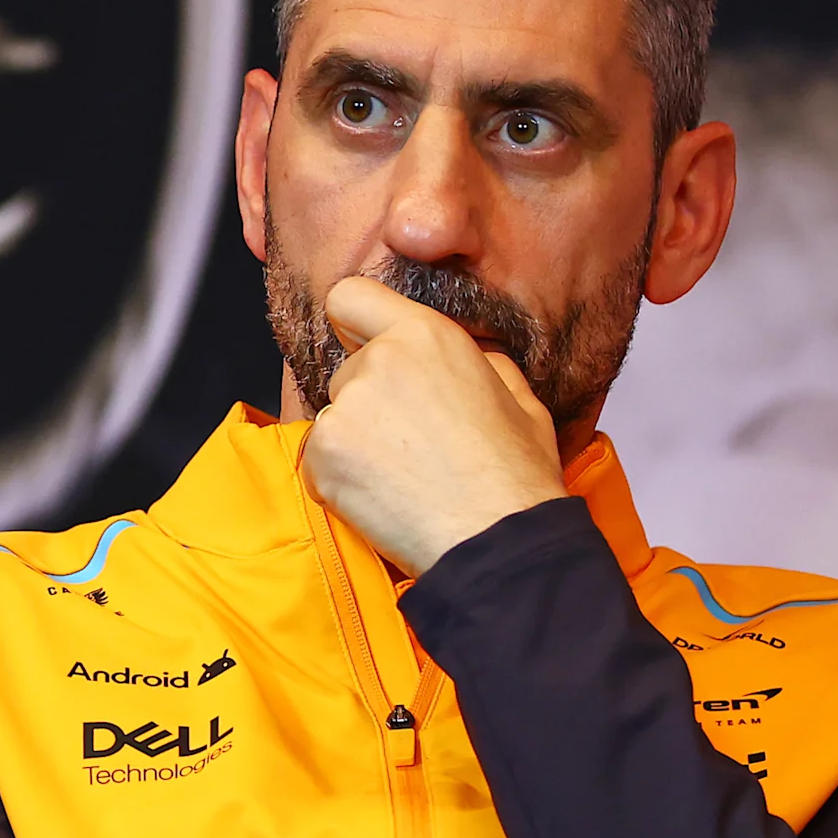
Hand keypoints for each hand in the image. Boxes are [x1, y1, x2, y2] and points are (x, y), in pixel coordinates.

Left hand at [296, 277, 569, 574]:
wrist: (496, 540)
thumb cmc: (515, 475)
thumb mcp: (518, 396)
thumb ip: (480, 362)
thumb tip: (468, 355)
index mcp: (426, 336)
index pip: (350, 297)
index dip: (354, 323)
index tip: (364, 345)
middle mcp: (377, 362)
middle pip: (347, 370)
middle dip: (370, 400)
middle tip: (411, 441)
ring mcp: (344, 409)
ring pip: (334, 416)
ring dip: (355, 442)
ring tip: (403, 474)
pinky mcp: (321, 456)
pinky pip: (319, 460)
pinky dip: (340, 479)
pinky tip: (384, 496)